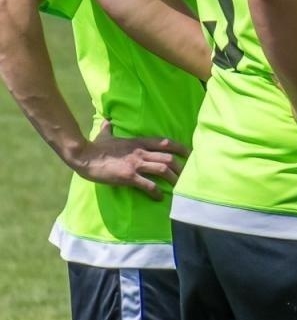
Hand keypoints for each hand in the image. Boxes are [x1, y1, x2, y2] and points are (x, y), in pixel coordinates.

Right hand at [66, 121, 188, 200]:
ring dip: (173, 179)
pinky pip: (148, 185)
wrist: (84, 156)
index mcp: (139, 142)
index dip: (180, 148)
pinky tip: (160, 197)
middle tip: (188, 175)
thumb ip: (109, 129)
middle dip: (181, 167)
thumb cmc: (95, 147)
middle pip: (169, 158)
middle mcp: (141, 152)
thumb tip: (107, 121)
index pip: (165, 143)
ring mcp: (136, 164)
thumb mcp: (105, 135)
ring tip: (178, 187)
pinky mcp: (129, 176)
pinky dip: (157, 192)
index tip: (189, 153)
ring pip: (163, 170)